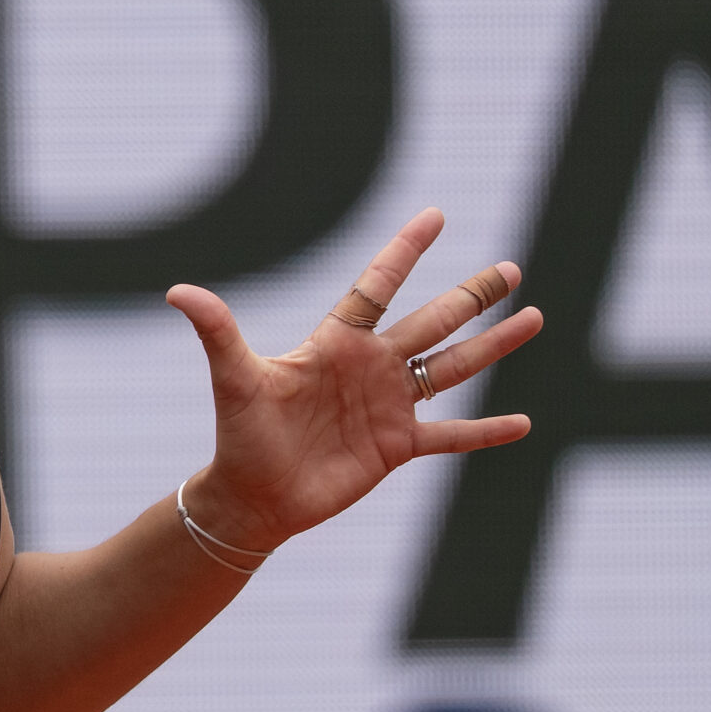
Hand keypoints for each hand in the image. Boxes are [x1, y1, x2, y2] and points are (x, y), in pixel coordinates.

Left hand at [167, 207, 542, 553]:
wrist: (252, 496)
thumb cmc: (241, 434)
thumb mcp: (234, 379)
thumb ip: (217, 332)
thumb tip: (177, 290)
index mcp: (336, 344)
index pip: (377, 286)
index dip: (404, 251)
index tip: (435, 214)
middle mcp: (369, 368)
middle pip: (432, 322)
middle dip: (471, 295)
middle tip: (512, 267)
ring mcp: (388, 407)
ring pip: (453, 368)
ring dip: (493, 346)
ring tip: (533, 318)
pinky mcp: (397, 448)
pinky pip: (452, 435)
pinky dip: (485, 430)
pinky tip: (522, 422)